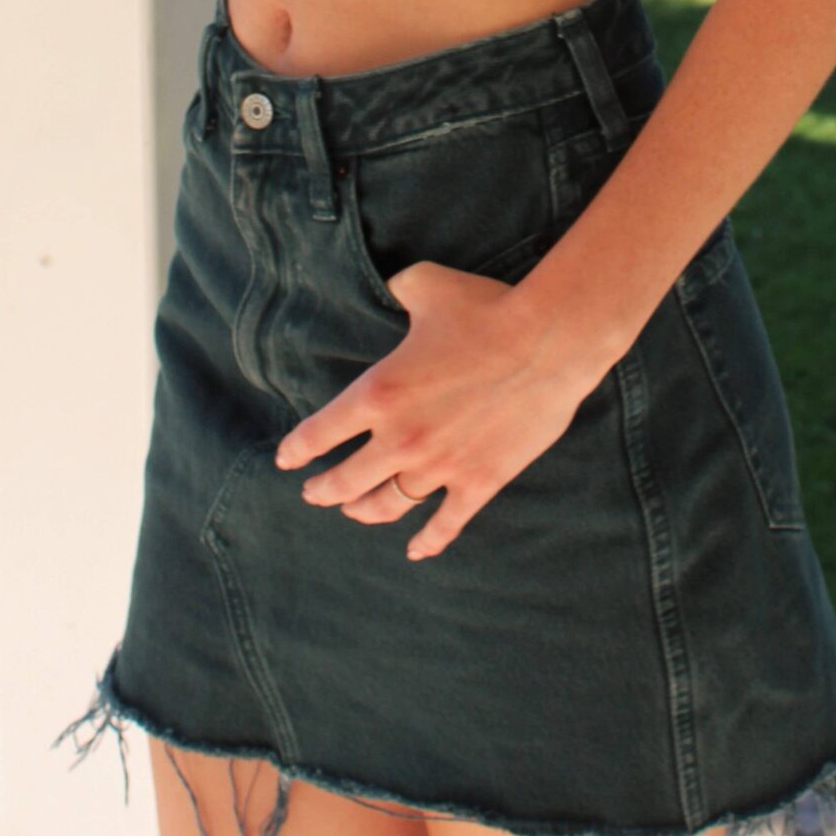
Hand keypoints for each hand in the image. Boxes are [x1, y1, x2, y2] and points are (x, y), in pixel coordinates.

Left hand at [272, 259, 600, 560]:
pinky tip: (416, 551)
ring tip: (354, 513)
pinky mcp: (478, 482)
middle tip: (314, 493)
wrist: (547, 340)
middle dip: (324, 490)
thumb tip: (389, 289)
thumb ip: (397, 290)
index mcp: (378, 393)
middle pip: (346, 481)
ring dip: (365, 513)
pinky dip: (428, 542)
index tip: (288, 460)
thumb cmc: (486, 308)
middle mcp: (400, 438)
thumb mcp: (427, 284)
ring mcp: (440, 466)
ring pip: (387, 506)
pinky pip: (445, 524)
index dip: (298, 450)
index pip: (321, 433)